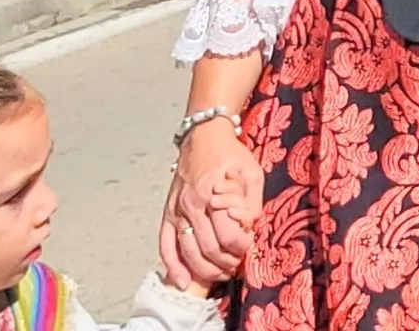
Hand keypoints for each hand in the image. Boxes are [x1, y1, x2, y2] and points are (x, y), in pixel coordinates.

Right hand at [160, 118, 259, 287]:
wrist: (202, 136)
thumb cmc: (230, 155)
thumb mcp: (251, 172)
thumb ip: (253, 201)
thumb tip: (253, 226)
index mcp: (213, 196)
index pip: (228, 236)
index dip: (241, 248)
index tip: (249, 247)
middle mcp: (191, 207)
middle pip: (208, 249)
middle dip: (226, 263)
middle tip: (238, 265)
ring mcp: (176, 212)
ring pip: (188, 252)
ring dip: (205, 270)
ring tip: (220, 275)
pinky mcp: (167, 214)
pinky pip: (165, 245)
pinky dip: (172, 266)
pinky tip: (181, 281)